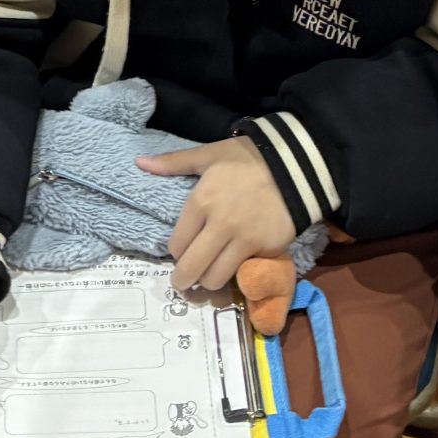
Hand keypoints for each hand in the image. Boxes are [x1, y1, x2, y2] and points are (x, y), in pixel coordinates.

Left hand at [139, 137, 297, 292]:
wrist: (296, 166)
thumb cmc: (247, 158)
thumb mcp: (208, 154)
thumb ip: (174, 163)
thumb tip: (140, 163)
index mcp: (201, 201)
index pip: (177, 244)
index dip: (176, 252)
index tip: (180, 252)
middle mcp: (220, 225)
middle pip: (192, 269)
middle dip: (183, 280)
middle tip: (183, 282)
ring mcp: (244, 240)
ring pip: (216, 278)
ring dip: (209, 281)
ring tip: (208, 276)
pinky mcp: (267, 250)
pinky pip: (244, 273)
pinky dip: (236, 276)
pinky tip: (233, 269)